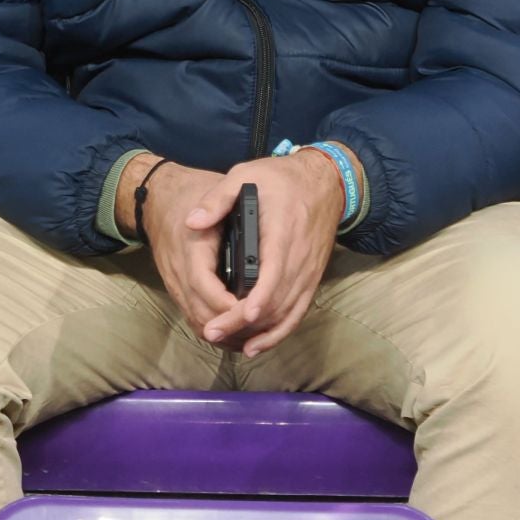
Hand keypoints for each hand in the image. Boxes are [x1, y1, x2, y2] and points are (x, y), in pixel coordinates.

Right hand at [127, 159, 239, 335]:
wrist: (159, 198)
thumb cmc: (192, 193)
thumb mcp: (213, 188)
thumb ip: (222, 203)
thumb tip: (242, 221)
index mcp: (190, 247)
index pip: (202, 285)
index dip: (226, 303)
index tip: (250, 309)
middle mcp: (179, 270)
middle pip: (200, 312)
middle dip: (229, 326)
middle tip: (261, 330)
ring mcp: (176, 282)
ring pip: (197, 319)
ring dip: (224, 333)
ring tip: (254, 336)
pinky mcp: (178, 289)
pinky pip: (194, 316)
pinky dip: (216, 327)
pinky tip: (238, 331)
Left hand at [185, 148, 349, 357]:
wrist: (328, 181)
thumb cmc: (284, 178)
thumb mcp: (247, 174)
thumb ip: (218, 197)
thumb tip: (192, 221)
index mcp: (283, 233)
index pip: (274, 273)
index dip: (259, 298)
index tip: (240, 315)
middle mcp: (300, 258)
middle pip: (276, 301)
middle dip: (244, 322)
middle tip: (212, 331)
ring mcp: (309, 271)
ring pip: (288, 312)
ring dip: (261, 333)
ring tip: (229, 343)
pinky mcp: (312, 279)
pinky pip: (298, 312)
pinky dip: (279, 332)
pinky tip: (258, 345)